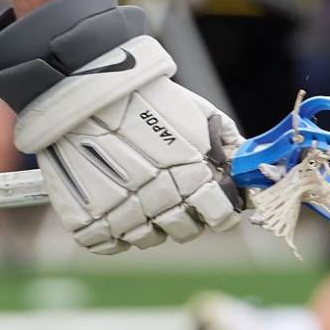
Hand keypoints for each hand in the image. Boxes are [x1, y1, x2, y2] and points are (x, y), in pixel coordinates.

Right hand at [0, 0, 243, 253]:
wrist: (81, 86)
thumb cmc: (146, 96)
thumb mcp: (199, 112)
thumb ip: (227, 145)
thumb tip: (248, 171)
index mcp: (192, 178)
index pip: (221, 218)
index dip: (222, 209)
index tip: (216, 200)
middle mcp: (160, 203)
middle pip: (186, 231)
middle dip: (187, 213)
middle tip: (174, 190)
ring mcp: (121, 216)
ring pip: (149, 238)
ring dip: (150, 220)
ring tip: (141, 190)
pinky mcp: (87, 223)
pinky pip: (110, 243)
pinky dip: (114, 230)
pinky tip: (114, 203)